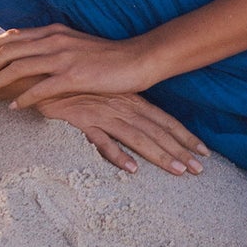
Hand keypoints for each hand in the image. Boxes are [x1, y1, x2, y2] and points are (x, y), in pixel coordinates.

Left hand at [0, 22, 155, 105]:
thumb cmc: (108, 56)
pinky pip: (39, 89)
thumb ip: (55, 47)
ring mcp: (63, 58)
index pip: (13, 37)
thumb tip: (34, 56)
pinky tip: (13, 107)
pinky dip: (22, 98)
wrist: (138, 59)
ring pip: (18, 68)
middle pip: (9, 50)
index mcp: (55, 31)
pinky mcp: (73, 77)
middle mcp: (55, 40)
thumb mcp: (77, 44)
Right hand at [32, 92, 210, 177]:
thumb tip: (142, 131)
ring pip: (137, 137)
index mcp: (130, 99)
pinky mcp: (81, 121)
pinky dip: (117, 155)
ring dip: (158, 154)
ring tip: (177, 171)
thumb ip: (122, 113)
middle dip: (180, 150)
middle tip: (200, 170)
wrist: (42, 75)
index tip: (204, 152)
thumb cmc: (74, 86)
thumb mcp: (104, 97)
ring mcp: (103, 113)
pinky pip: (102, 141)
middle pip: (157, 131)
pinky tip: (131, 169)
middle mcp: (121, 106)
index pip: (164, 120)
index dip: (184, 136)